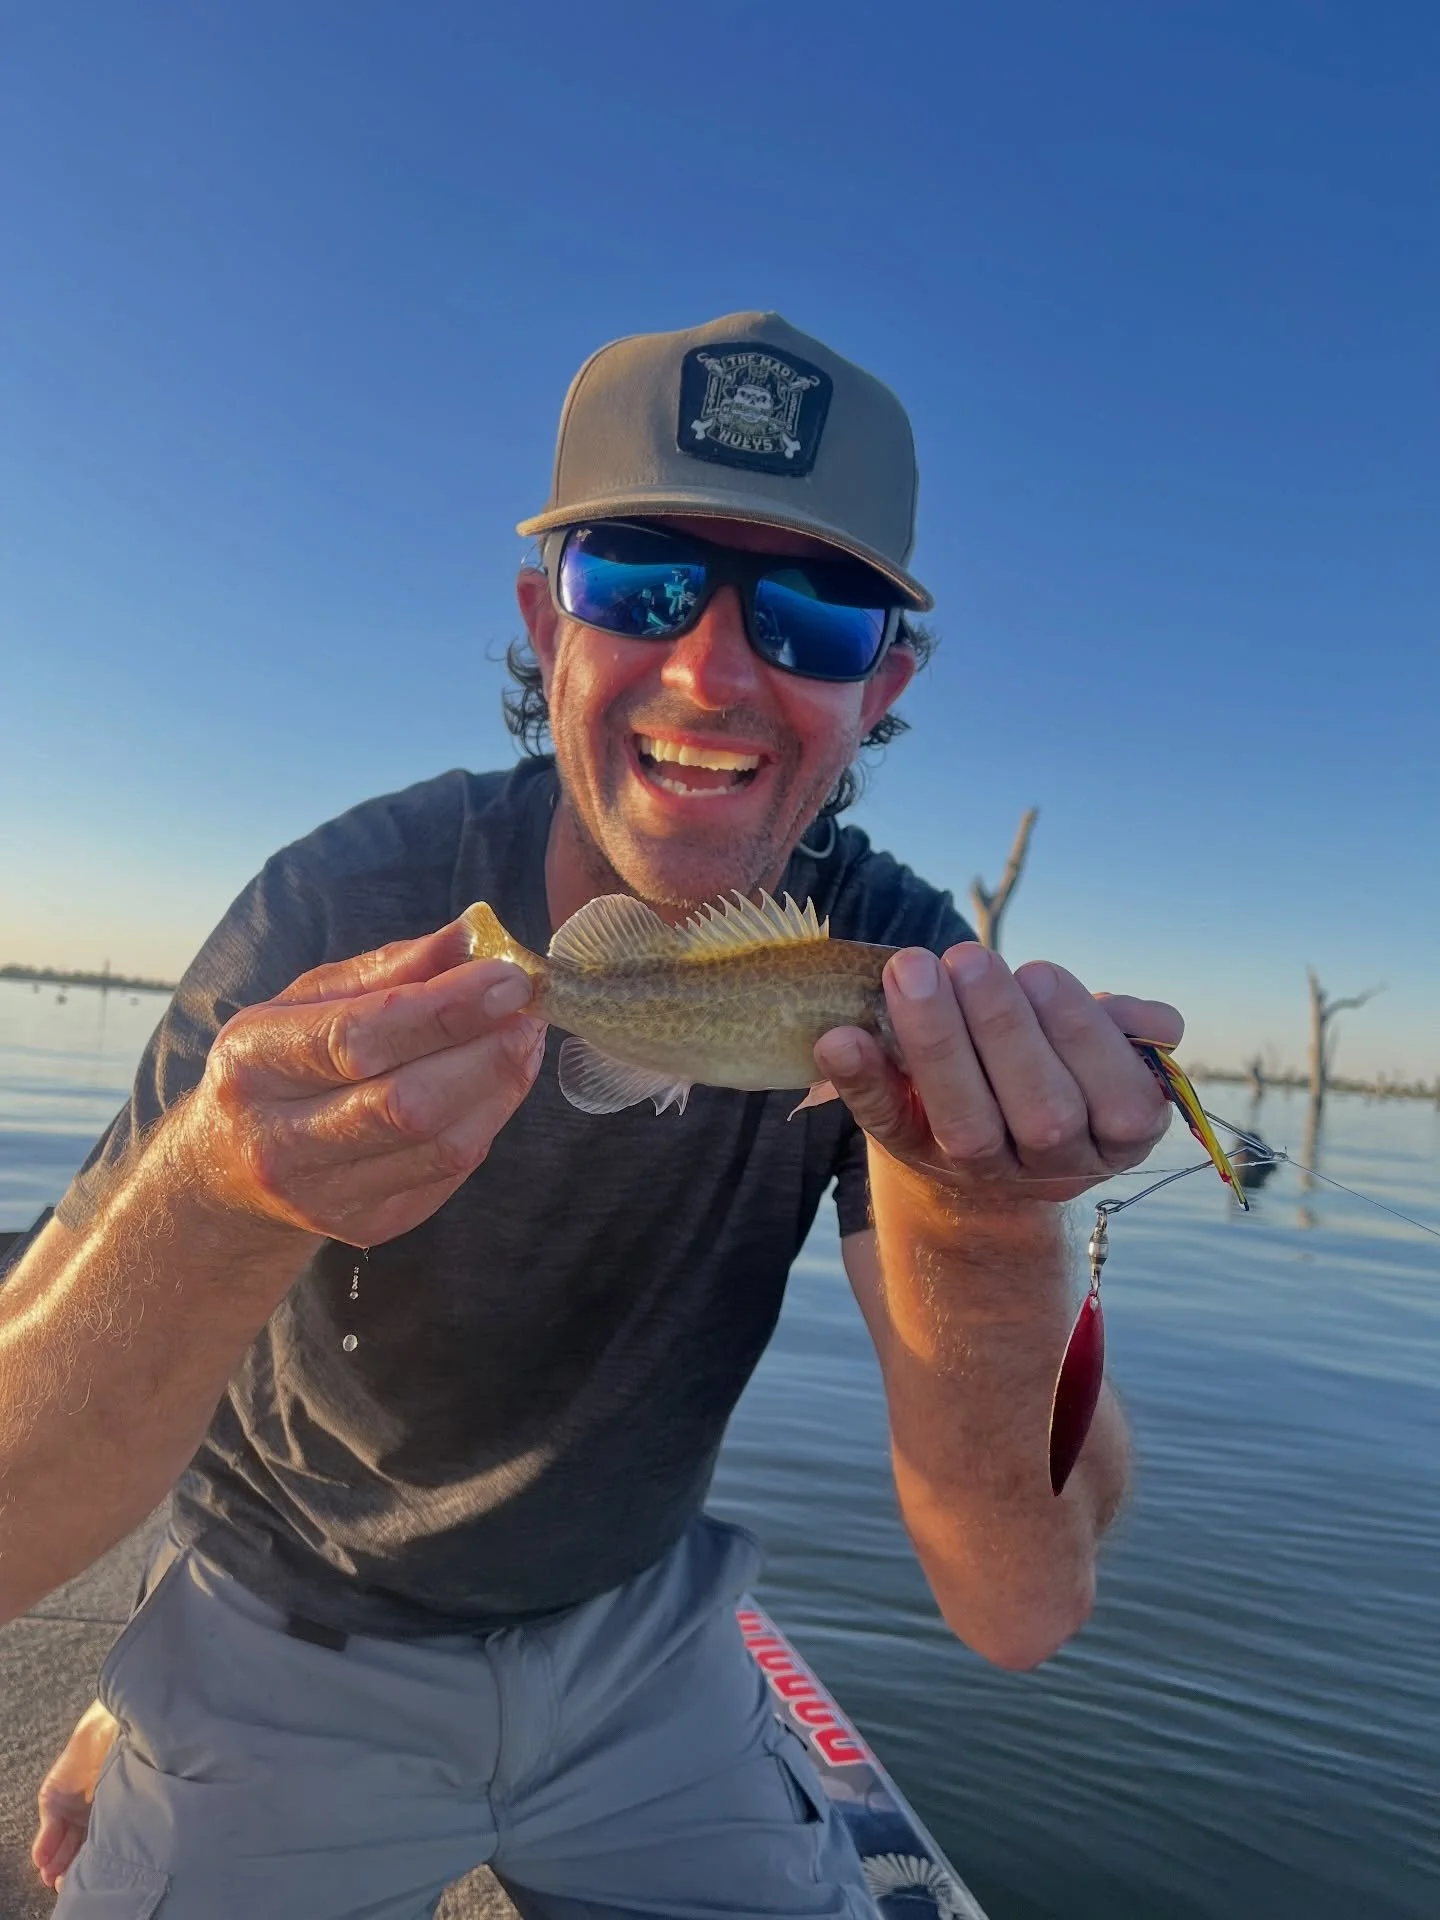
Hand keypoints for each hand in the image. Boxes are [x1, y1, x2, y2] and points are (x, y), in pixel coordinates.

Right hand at [178, 923, 545, 1244]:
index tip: (509, 978)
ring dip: (499, 1087)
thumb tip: (475, 934)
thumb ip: (393, 968)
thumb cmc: (282, 1062)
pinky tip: (494, 1085)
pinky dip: (486, 1122)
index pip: (359, 1037)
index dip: (446, 1008)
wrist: (230, 1168)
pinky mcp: (368, 1226)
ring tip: (522, 1041)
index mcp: (255, 1062)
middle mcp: (279, 1139)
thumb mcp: (311, 1000)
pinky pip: (449, 1173)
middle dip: (485, 1052)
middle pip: (407, 1103)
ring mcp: (323, 1196)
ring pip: (440, 1146)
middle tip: (528, 1011)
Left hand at [814, 943, 1180, 1206]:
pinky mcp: (914, 1157)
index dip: (1082, 1036)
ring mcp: (982, 1170)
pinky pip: (888, 1126)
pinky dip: (861, 1081)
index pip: (1119, 1102)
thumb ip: (1122, 1030)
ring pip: (969, 1127)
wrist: (987, 1134)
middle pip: (1041, 1114)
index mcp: (1118, 1132)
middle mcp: (1056, 1163)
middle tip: (969, 957)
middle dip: (1005, 1030)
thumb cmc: (1055, 1062)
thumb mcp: (1099, 1047)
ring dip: (938, 1044)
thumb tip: (1157, 1023)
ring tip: (912, 970)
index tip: (1041, 971)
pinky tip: (838, 1037)